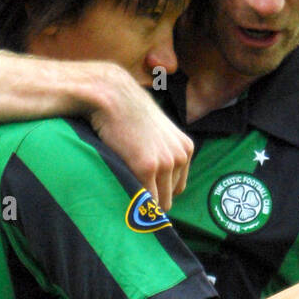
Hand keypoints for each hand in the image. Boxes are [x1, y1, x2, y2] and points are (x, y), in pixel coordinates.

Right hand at [89, 67, 192, 208]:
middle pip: (169, 197)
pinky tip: (119, 190)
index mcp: (185, 149)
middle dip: (150, 198)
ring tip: (123, 189)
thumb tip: (157, 180)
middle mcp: (180, 156)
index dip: (158, 190)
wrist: (112, 95)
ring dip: (141, 202)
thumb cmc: (127, 112)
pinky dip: (132, 201)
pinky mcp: (146, 167)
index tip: (140, 187)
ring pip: (157, 203)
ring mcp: (165, 163)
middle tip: (129, 190)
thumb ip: (163, 152)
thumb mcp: (157, 132)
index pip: (177, 187)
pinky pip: (143, 199)